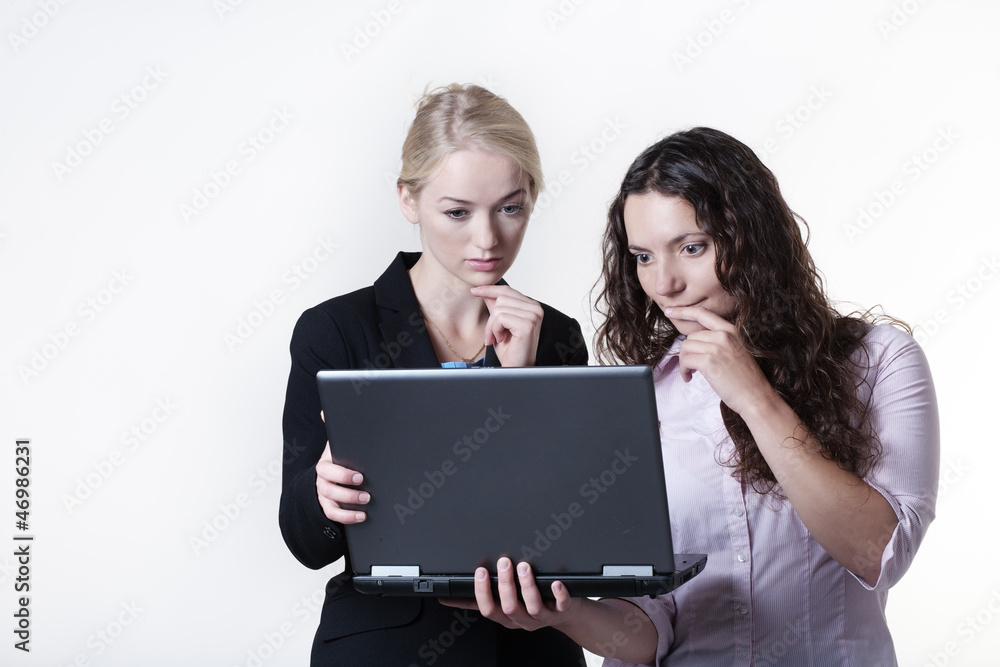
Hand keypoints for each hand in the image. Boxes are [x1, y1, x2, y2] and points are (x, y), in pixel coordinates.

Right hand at [315, 412, 368, 522]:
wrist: (329, 473)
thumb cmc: (340, 456)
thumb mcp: (339, 443)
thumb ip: (336, 429)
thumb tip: (325, 410)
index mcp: (326, 462)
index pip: (328, 469)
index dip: (342, 475)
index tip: (360, 477)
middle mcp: (322, 479)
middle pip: (329, 487)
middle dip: (348, 491)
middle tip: (366, 492)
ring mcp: (323, 493)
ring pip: (331, 501)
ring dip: (349, 504)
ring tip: (366, 502)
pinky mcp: (327, 506)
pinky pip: (333, 514)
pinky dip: (347, 517)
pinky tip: (362, 516)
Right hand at [440, 557, 579, 631]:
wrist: (563, 614)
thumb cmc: (528, 604)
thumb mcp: (500, 604)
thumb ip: (477, 600)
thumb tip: (448, 598)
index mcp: (505, 616)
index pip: (488, 609)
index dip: (483, 592)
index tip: (480, 572)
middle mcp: (522, 618)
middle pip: (509, 607)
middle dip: (505, 584)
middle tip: (503, 562)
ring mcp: (542, 616)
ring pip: (532, 606)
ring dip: (527, 585)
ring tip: (523, 566)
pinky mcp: (561, 610)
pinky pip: (561, 605)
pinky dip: (558, 593)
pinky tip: (554, 582)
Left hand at [470, 285, 542, 366]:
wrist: (515, 368)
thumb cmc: (510, 349)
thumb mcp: (499, 324)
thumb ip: (496, 306)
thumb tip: (485, 291)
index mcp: (531, 306)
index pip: (507, 290)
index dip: (489, 290)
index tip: (474, 291)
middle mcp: (535, 308)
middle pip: (501, 298)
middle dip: (491, 317)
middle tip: (492, 334)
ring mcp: (533, 315)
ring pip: (499, 308)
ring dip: (492, 326)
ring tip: (497, 338)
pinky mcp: (527, 324)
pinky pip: (501, 317)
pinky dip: (495, 329)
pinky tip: (501, 339)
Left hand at [665, 306, 776, 415]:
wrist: (756, 396)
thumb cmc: (745, 379)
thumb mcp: (735, 350)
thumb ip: (718, 341)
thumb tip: (694, 341)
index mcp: (731, 330)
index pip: (702, 313)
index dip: (682, 311)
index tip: (669, 311)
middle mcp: (723, 335)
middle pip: (690, 336)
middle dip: (687, 351)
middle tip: (691, 365)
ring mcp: (716, 347)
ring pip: (685, 347)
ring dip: (684, 362)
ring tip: (691, 372)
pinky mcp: (708, 361)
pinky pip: (685, 360)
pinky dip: (683, 370)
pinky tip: (689, 377)